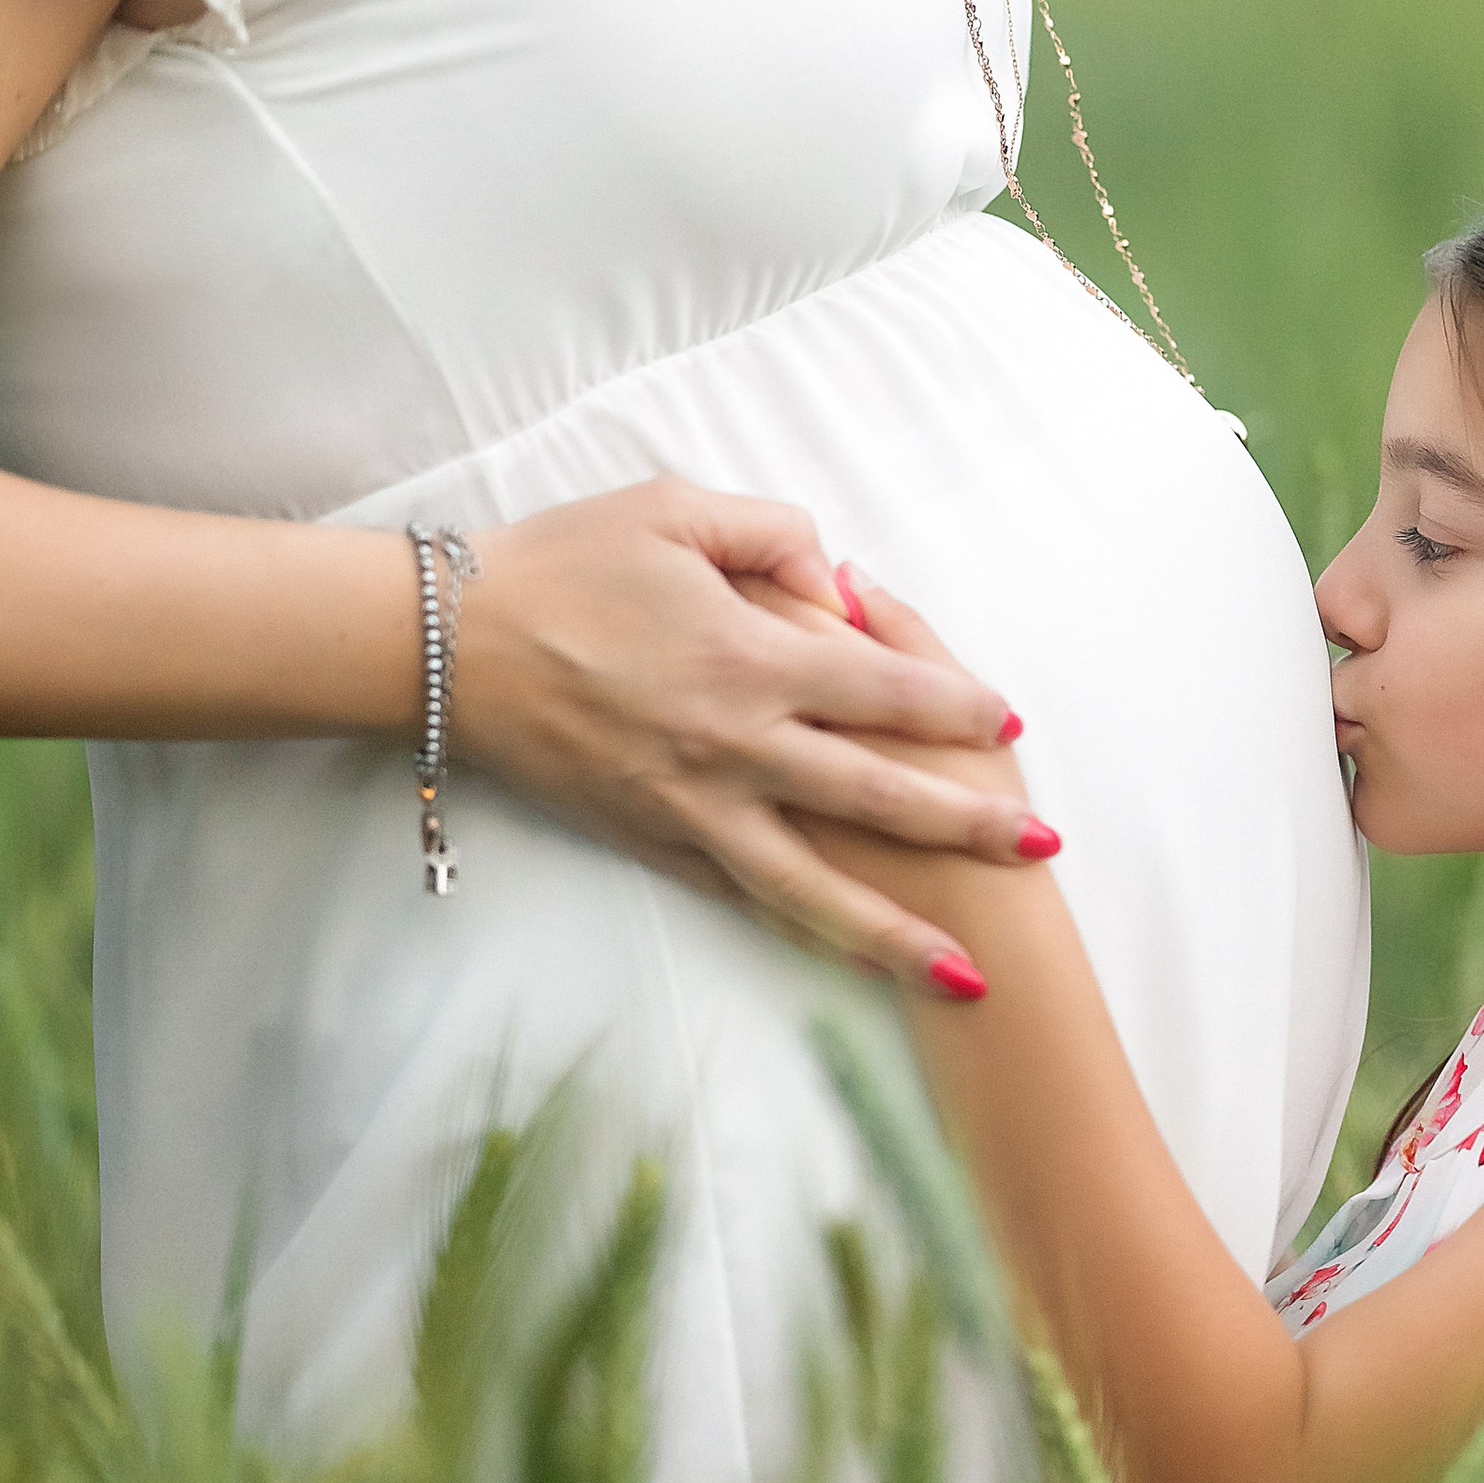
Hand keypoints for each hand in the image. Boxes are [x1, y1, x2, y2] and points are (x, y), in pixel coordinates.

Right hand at [449, 481, 1044, 986]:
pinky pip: (739, 895)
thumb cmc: (560, 562)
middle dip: (967, 827)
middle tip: (1039, 849)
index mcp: (750, 656)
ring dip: (895, 931)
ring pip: (814, 887)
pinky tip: (844, 955)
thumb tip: (840, 581)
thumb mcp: (672, 507)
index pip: (885, 689)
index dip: (956, 707)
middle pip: (876, 797)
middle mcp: (734, 745)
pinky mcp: (649, 841)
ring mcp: (691, 807)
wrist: (444, 646)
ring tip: (963, 976)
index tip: (1007, 726)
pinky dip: (798, 931)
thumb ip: (773, 533)